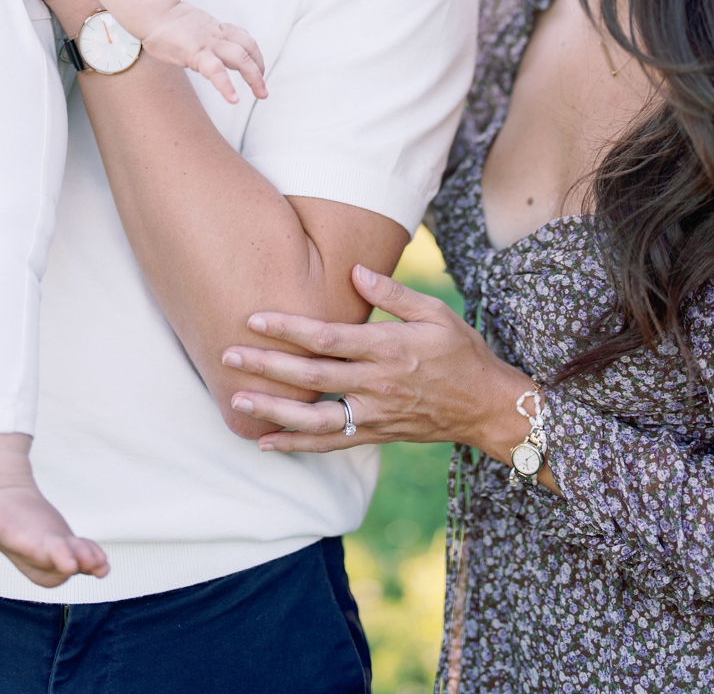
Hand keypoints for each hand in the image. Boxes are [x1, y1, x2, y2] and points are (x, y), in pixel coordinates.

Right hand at [142, 4, 267, 105]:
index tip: (258, 71)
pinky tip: (233, 99)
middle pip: (248, 49)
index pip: (245, 40)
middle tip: (263, 92)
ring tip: (260, 94)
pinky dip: (226, 85)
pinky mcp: (195, 53)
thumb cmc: (168, 23)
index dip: (256, 56)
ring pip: (240, 58)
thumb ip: (205, 39)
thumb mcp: (194, 28)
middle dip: (259, 71)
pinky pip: (216, 70)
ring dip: (253, 77)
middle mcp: (218, 35)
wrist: (154, 11)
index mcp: (218, 29)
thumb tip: (208, 55)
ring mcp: (209, 43)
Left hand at [222, 266, 552, 481]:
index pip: (328, 338)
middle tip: (227, 356)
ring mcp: (374, 414)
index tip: (253, 318)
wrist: (486, 407)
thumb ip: (393, 292)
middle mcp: (377, 384)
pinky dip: (295, 444)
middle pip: (312, 376)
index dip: (288, 328)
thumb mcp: (435, 312)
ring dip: (273, 410)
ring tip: (237, 400)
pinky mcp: (374, 434)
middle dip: (267, 366)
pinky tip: (265, 442)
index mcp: (389, 348)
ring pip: (315, 417)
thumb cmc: (461, 351)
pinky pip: (329, 443)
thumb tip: (354, 270)